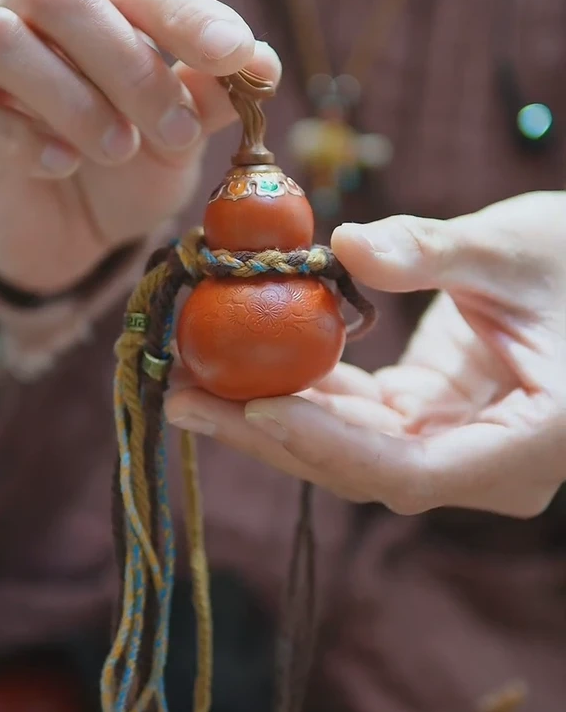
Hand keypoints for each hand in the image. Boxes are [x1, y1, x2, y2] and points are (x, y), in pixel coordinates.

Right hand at [0, 0, 279, 292]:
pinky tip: (61, 165)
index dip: (186, 14)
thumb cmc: (126, 163)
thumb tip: (263, 63)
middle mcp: (32, 7)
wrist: (67, 229)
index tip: (234, 54)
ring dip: (73, 99)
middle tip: (177, 133)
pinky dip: (21, 138)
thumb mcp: (179, 137)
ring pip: (2, 37)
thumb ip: (211, 98)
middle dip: (132, 66)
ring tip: (119, 149)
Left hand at [165, 191, 565, 517]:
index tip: (254, 409)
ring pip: (350, 446)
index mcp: (530, 440)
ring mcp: (458, 444)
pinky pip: (357, 413)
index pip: (413, 468)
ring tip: (188, 376)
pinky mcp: (432, 415)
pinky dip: (303, 385)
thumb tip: (343, 244)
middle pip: (362, 465)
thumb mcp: (514, 247)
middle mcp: (488, 461)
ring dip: (269, 410)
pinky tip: (242, 359)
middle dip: (269, 432)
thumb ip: (433, 251)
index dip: (329, 446)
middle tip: (181, 393)